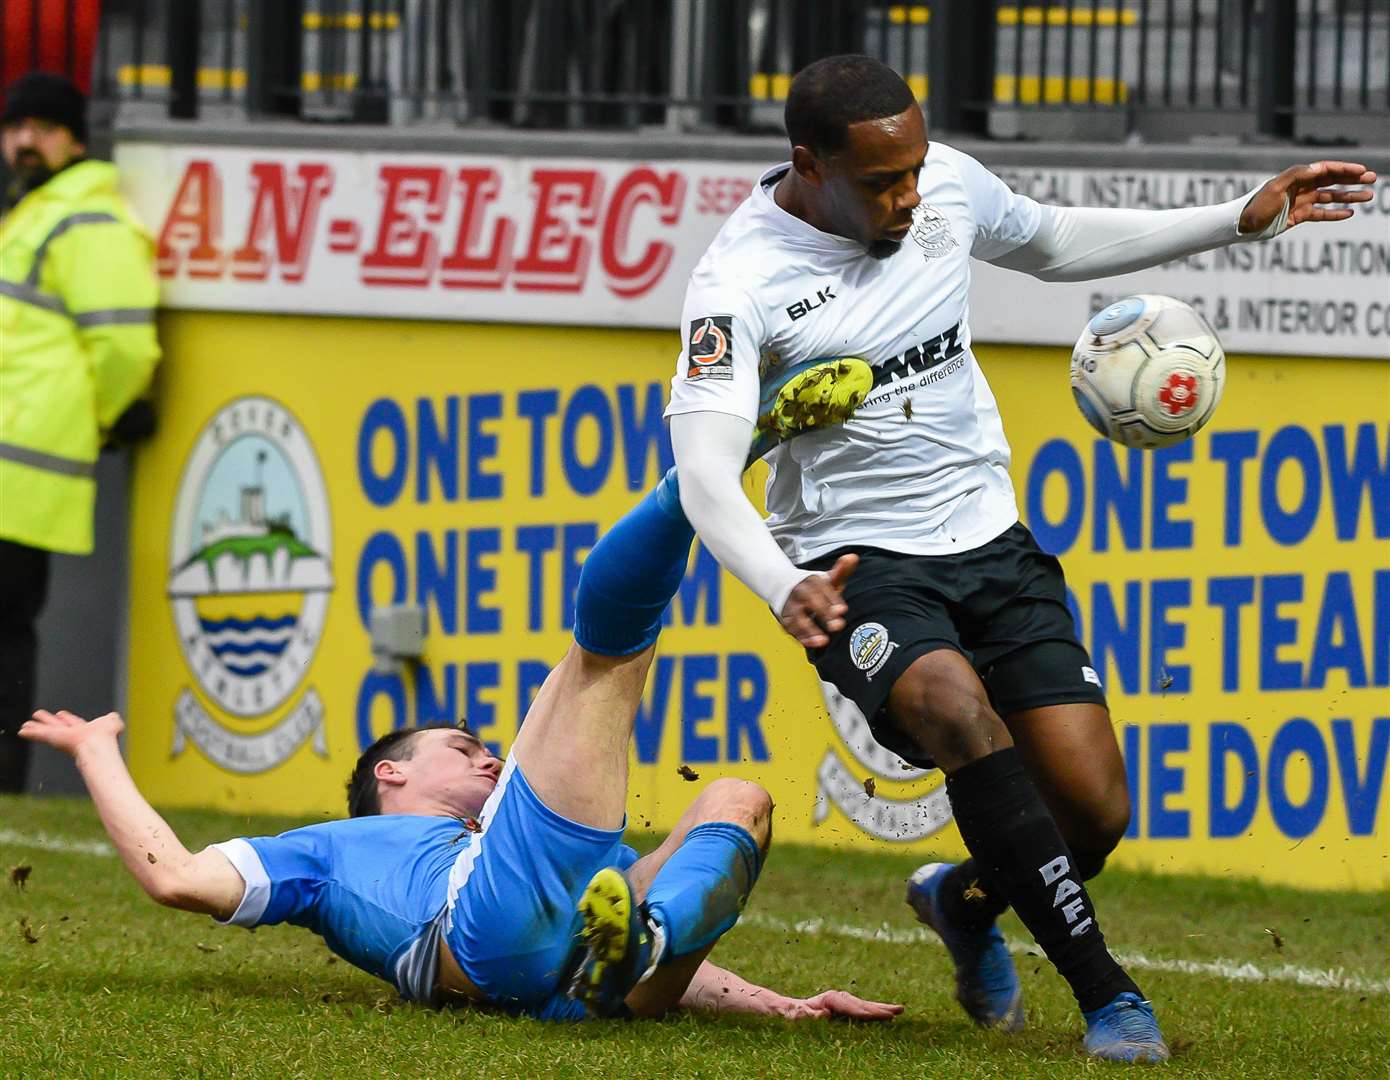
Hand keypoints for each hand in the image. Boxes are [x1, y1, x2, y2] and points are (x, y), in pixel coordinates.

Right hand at [20, 709, 124, 757]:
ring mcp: (61, 737)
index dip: (67, 718)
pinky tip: (23, 731)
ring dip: (36, 728)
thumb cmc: (106, 736)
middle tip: (38, 717)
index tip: (60, 714)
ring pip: (45, 732)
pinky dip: (31, 733)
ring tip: (25, 726)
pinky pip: (39, 735)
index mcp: (84, 731)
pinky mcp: (53, 738)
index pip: (73, 723)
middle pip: (56, 727)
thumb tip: (115, 716)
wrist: (97, 746)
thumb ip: (113, 719)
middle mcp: (71, 734)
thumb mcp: (112, 722)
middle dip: (48, 722)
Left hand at [778, 989, 903, 1020]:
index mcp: (830, 999)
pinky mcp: (843, 1007)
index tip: (884, 1017)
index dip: (869, 1014)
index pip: (854, 1008)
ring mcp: (842, 1002)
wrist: (786, 1010)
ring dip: (882, 1008)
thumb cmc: (790, 1016)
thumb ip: (808, 1016)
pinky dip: (875, 1011)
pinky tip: (886, 1014)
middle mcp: (838, 998)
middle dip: (881, 1009)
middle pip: (863, 1004)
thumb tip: (825, 1014)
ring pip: (865, 1006)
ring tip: (900, 1010)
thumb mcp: (796, 1017)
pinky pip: (862, 1010)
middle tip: (900, 1011)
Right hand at [779, 553, 858, 647]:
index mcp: (811, 581)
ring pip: (797, 618)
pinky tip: (813, 644)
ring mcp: (790, 607)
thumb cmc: (813, 587)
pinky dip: (801, 637)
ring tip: (823, 641)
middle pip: (810, 601)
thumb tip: (852, 557)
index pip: (821, 588)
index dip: (832, 599)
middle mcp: (799, 593)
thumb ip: (841, 571)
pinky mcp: (785, 620)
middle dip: (823, 613)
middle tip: (838, 625)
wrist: (782, 586)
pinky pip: (791, 629)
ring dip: (809, 630)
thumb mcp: (826, 579)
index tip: (842, 609)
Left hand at [1239, 161, 1376, 233]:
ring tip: (1368, 196)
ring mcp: (1301, 201)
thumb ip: (1296, 175)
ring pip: (1330, 197)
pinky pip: (1320, 213)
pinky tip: (1349, 213)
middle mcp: (1301, 187)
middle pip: (1332, 180)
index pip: (1326, 170)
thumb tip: (1318, 168)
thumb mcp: (1275, 188)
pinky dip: (1334, 213)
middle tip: (1372, 179)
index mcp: (1297, 177)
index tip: (1362, 172)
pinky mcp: (1298, 216)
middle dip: (1352, 179)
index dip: (1344, 169)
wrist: (1242, 225)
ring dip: (1349, 196)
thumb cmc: (1256, 205)